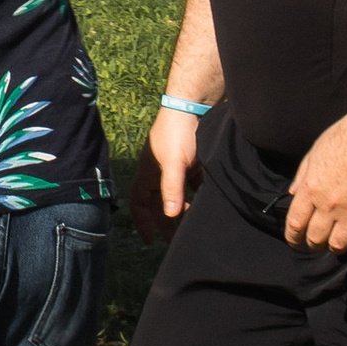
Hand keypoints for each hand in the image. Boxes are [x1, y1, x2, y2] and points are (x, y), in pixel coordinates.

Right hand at [131, 106, 201, 241]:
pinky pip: (192, 183)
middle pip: (158, 202)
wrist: (195, 104)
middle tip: (175, 238)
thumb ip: (172, 189)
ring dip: (183, 208)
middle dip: (165, 221)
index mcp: (149, 172)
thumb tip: (169, 215)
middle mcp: (160, 170)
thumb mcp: (174, 163)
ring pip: (177, 193)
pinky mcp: (192, 160)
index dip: (143, 222)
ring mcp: (177, 165)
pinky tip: (207, 200)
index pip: (139, 203)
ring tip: (193, 220)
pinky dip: (197, 193)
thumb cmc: (179, 133)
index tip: (152, 241)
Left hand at [282, 113, 346, 254]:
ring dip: (336, 247)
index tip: (295, 241)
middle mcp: (329, 204)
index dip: (293, 237)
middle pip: (316, 238)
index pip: (295, 224)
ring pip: (339, 245)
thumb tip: (292, 194)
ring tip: (337, 243)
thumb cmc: (346, 136)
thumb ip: (303, 176)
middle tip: (316, 243)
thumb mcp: (316, 152)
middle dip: (313, 244)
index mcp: (311, 189)